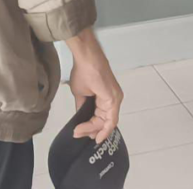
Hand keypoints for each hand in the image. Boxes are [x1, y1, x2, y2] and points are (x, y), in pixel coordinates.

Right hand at [66, 29, 123, 144]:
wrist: (86, 59)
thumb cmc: (83, 72)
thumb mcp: (81, 94)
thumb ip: (83, 107)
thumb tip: (81, 118)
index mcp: (107, 98)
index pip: (102, 118)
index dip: (91, 127)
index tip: (79, 132)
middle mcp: (114, 100)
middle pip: (105, 122)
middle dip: (90, 130)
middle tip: (77, 134)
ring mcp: (115, 100)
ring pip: (107, 122)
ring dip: (92, 129)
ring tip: (78, 132)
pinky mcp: (114, 99)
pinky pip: (111, 119)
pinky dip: (100, 128)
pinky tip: (90, 133)